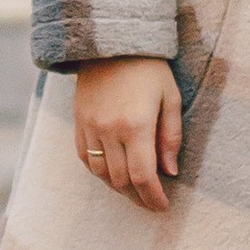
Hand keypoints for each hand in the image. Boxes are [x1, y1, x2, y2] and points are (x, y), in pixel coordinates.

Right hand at [71, 56, 181, 211]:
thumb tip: (169, 172)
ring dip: (118, 187)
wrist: (111, 42)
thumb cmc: (149, 68)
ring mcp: (89, 127)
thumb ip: (171, 137)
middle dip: (138, 197)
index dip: (153, 197)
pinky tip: (113, 174)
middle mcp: (109, 130)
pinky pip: (84, 159)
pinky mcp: (78, 123)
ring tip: (135, 190)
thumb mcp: (171, 98)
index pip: (143, 176)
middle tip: (152, 201)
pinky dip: (100, 172)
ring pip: (101, 174)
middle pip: (121, 181)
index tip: (163, 207)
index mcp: (136, 125)